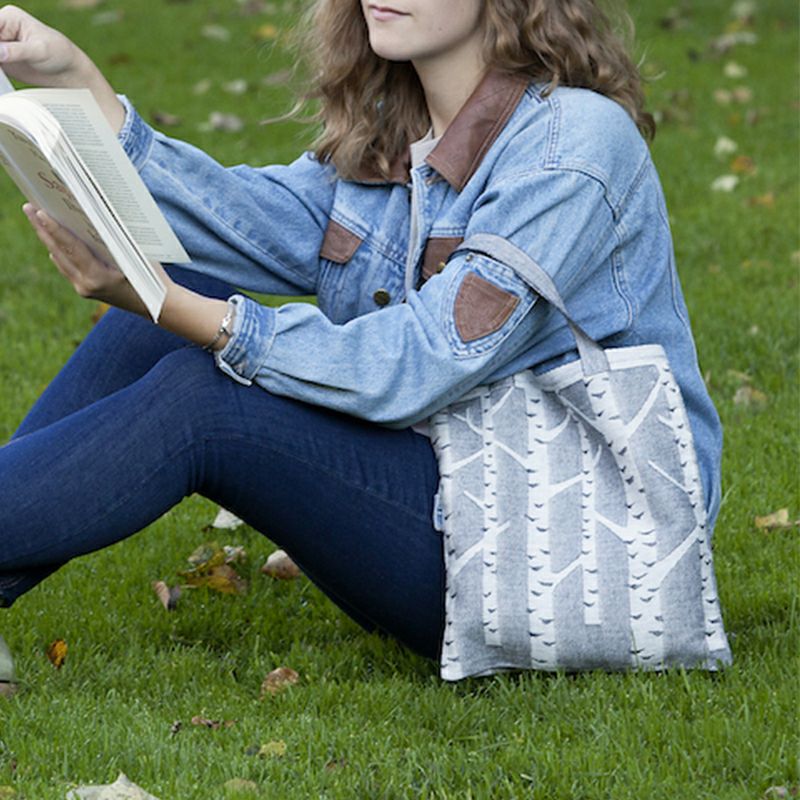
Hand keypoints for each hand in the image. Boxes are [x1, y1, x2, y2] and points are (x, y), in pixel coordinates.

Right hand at [0, 5, 124, 130]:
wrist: (69, 73)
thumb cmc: (59, 54)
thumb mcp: (39, 51)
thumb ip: (17, 51)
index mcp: (9, 17)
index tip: (0, 53)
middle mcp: (2, 29)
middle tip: (3, 63)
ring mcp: (0, 46)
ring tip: (5, 70)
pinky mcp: (2, 61)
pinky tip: (3, 76)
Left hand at [23, 204, 231, 348]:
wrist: (159, 307)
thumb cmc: (151, 277)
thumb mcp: (135, 254)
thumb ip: (113, 238)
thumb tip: (93, 213)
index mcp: (97, 277)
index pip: (70, 248)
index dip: (54, 228)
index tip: (39, 211)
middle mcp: (85, 285)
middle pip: (57, 252)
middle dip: (42, 229)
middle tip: (28, 207)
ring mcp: (84, 290)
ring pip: (59, 260)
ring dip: (48, 239)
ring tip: (37, 219)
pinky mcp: (85, 290)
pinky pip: (67, 268)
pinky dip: (59, 251)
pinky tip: (52, 238)